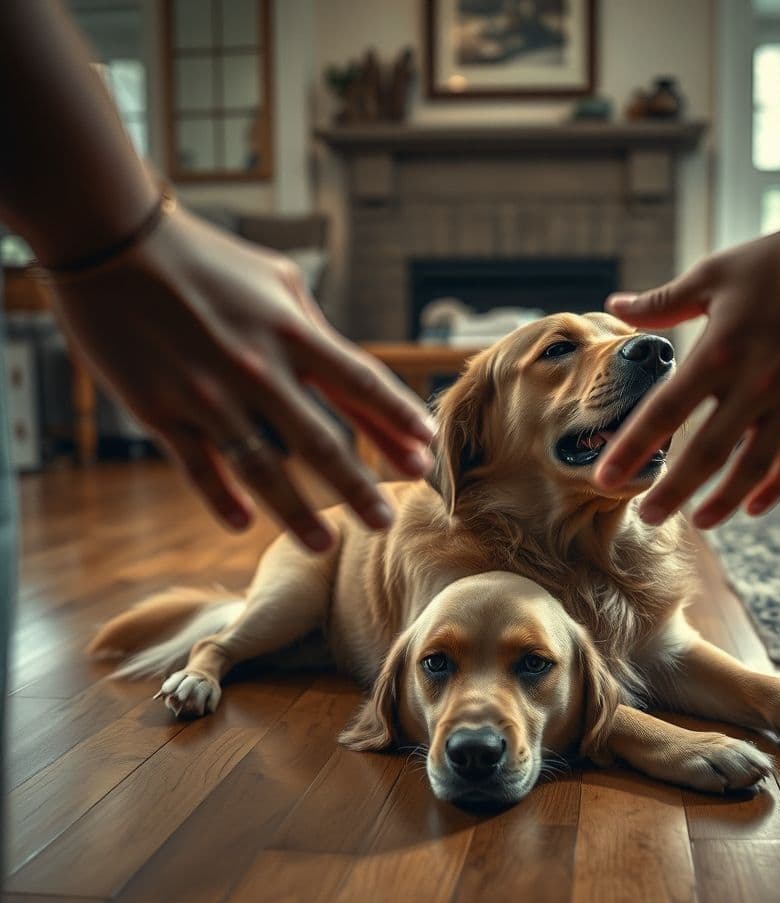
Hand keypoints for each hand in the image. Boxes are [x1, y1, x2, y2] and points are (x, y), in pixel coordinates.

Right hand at [47, 206, 436, 550]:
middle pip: (321, 442)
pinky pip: (198, 468)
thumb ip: (318, 335)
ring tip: (324, 544)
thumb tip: (358, 385)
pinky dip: (221, 499)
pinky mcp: (158, 410)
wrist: (111, 240)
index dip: (398, 420)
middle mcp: (257, 368)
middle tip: (385, 522)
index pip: (361, 385)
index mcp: (292, 332)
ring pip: (261, 468)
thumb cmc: (209, 261)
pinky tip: (243, 524)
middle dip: (358, 487)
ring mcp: (207, 394)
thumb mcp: (279, 284)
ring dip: (295, 512)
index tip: (427, 451)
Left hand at [595, 223, 779, 527]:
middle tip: (648, 517)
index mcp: (718, 352)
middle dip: (673, 491)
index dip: (632, 449)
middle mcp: (754, 384)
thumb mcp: (712, 275)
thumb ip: (662, 302)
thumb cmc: (776, 259)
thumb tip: (616, 306)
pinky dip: (774, 486)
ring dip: (724, 500)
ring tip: (700, 522)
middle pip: (705, 453)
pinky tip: (753, 507)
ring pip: (752, 467)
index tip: (606, 478)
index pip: (664, 412)